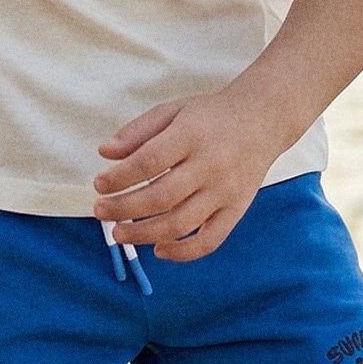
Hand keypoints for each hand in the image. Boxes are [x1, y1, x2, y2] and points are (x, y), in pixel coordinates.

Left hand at [94, 88, 282, 262]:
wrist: (263, 120)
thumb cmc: (211, 116)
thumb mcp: (173, 111)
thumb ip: (138, 131)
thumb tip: (105, 153)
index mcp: (192, 135)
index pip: (149, 161)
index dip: (120, 177)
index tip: (99, 184)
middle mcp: (211, 165)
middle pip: (161, 196)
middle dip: (124, 208)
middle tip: (100, 210)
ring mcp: (225, 191)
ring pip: (181, 223)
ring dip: (144, 234)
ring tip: (119, 233)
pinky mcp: (236, 210)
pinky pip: (210, 240)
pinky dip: (183, 253)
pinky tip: (158, 250)